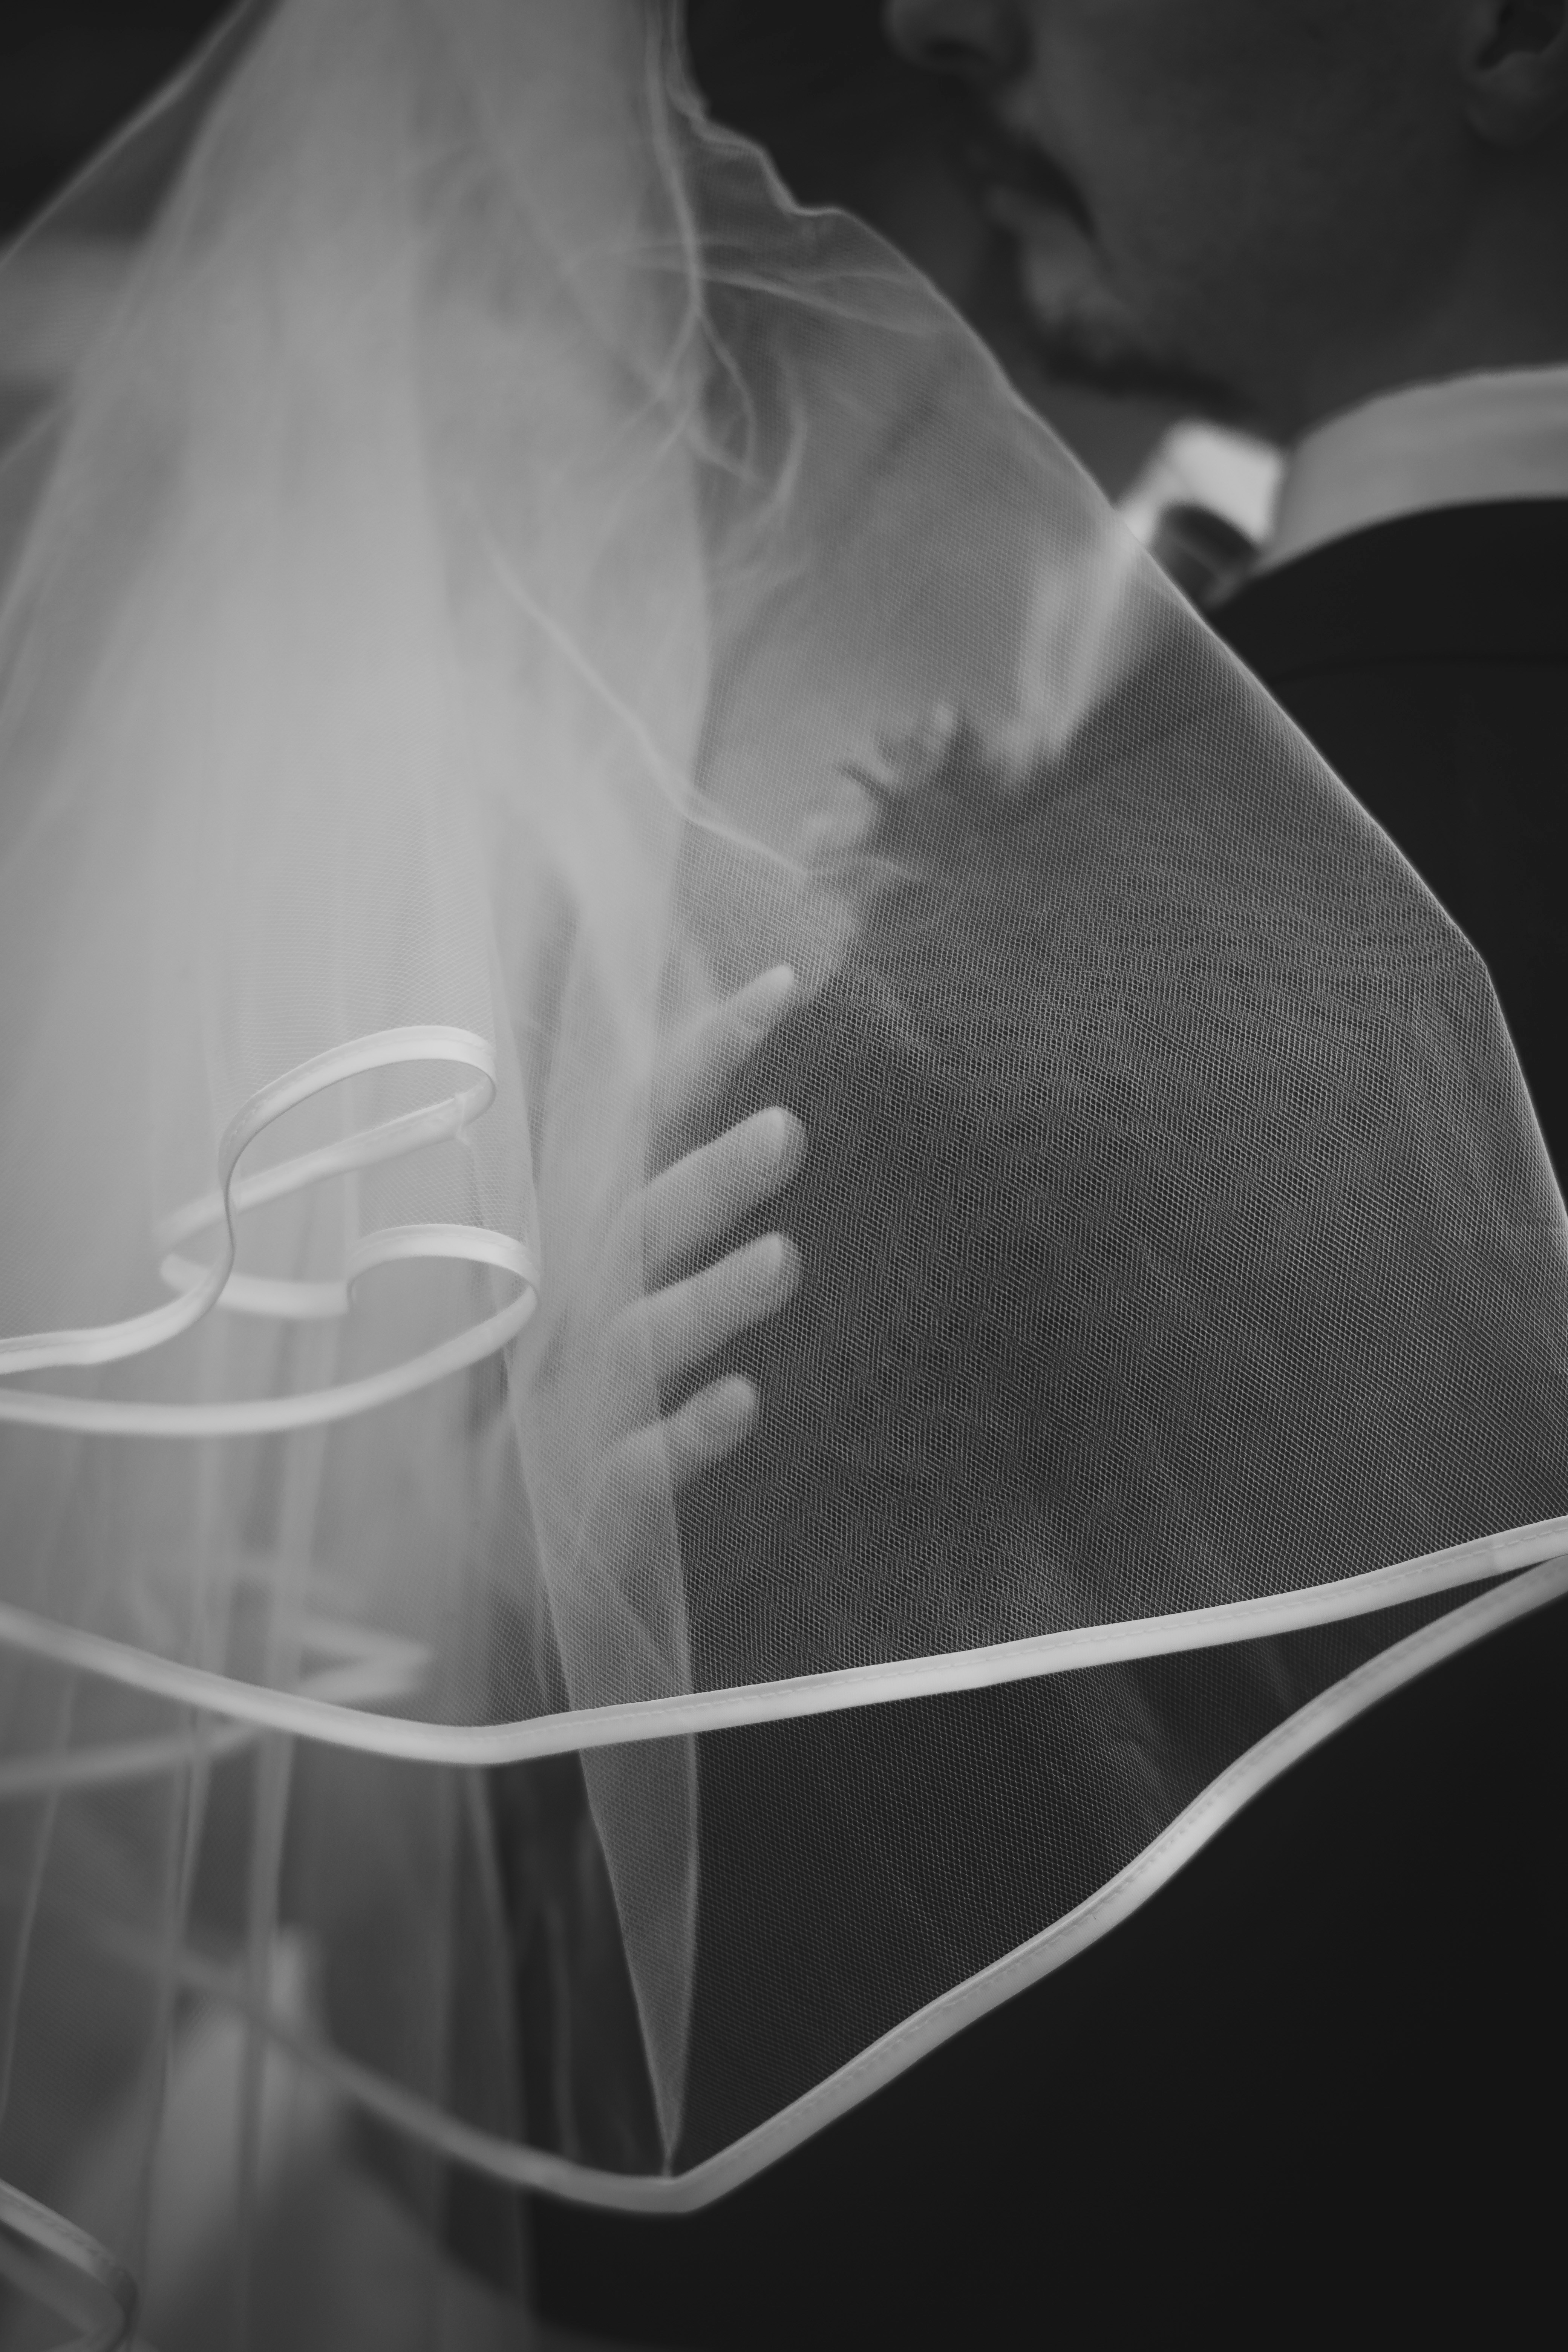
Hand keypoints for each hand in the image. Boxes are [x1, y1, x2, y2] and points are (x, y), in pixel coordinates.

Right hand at [601, 964, 805, 1504]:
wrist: (467, 1542)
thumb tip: (753, 1073)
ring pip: (639, 1338)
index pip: (642, 1128)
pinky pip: (640, 1464)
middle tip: (791, 1128)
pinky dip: (686, 1435)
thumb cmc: (570, 1385)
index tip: (782, 985)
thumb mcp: (608, 1278)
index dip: (705, 1054)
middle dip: (710, 1177)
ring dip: (708, 1299)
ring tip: (786, 1260)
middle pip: (638, 1227)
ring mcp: (578, 1399)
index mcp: (585, 1243)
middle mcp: (574, 1307)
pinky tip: (743, 1405)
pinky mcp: (592, 1491)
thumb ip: (664, 1185)